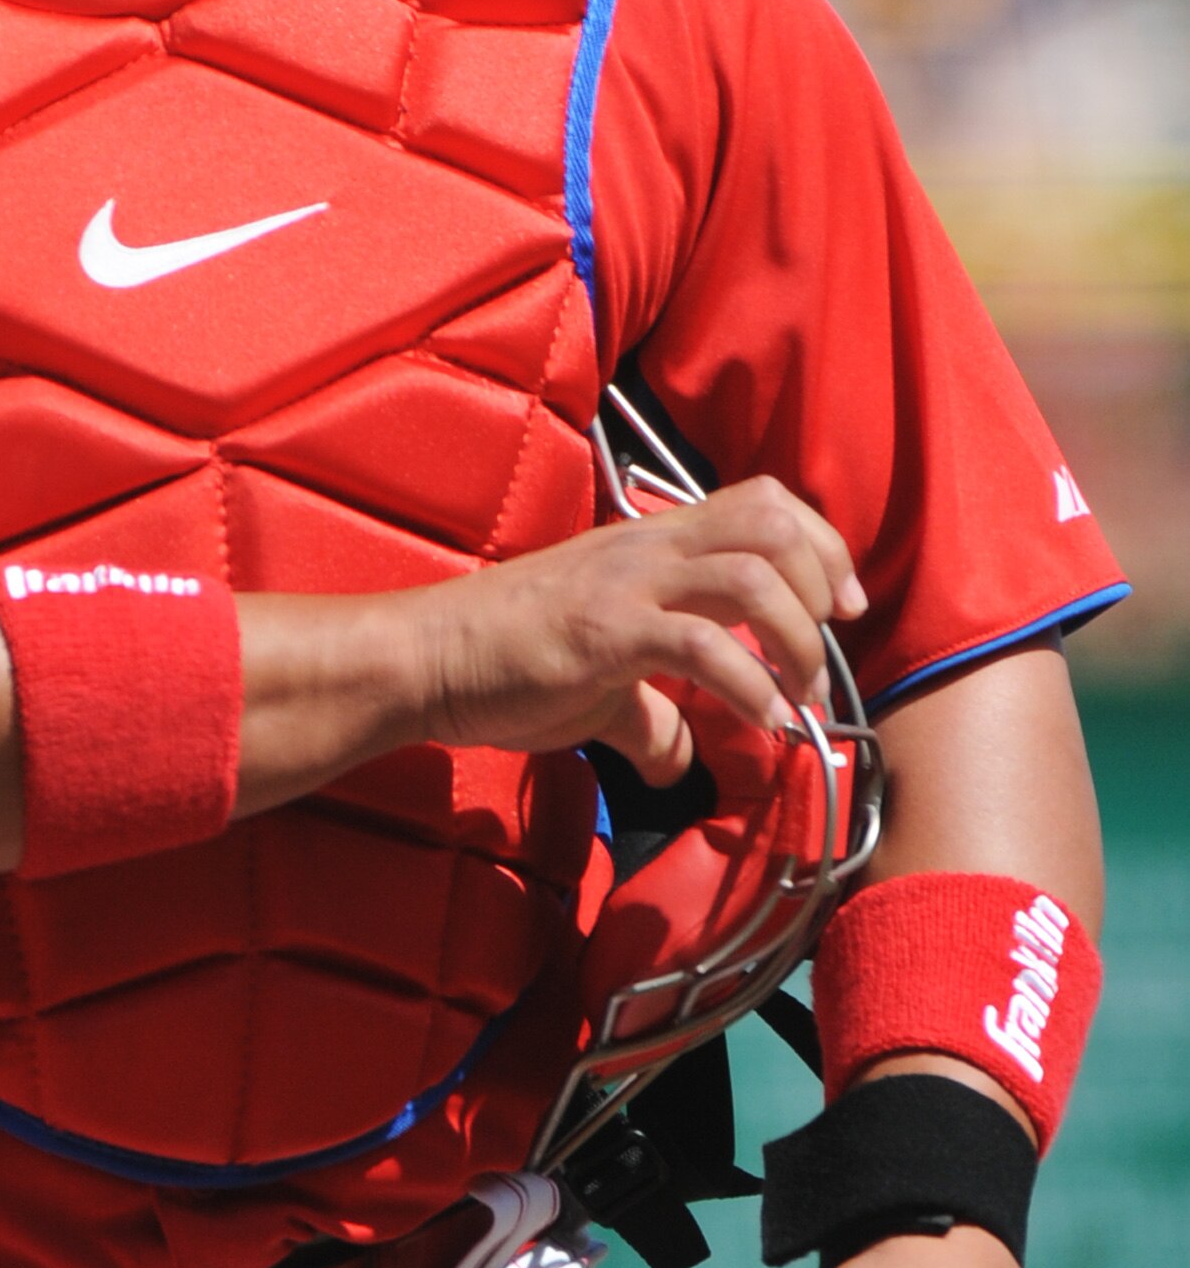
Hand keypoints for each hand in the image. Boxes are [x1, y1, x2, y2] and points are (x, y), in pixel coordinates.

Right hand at [418, 476, 865, 783]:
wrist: (429, 659)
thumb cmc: (506, 661)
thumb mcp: (598, 686)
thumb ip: (648, 715)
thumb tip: (674, 764)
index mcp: (652, 544)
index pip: (763, 503)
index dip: (820, 545)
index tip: (838, 608)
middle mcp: (648, 549)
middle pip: (772, 522)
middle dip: (821, 581)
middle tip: (826, 646)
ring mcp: (627, 586)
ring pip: (750, 574)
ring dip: (795, 636)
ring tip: (798, 692)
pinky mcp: (606, 632)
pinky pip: (701, 645)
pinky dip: (748, 685)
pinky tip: (759, 721)